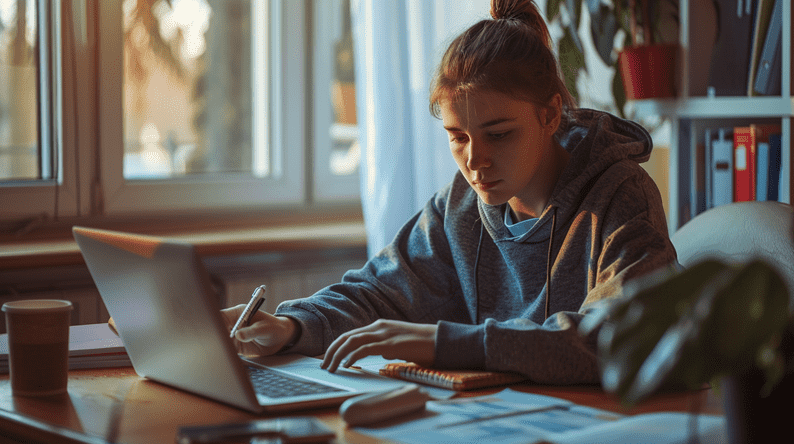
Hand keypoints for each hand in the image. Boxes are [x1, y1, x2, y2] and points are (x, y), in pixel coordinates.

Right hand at [221, 304, 298, 356]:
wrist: (280, 339)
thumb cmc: (274, 327)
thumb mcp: (265, 328)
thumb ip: (252, 331)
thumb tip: (238, 335)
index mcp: (238, 314)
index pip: (221, 316)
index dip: (214, 321)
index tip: (214, 329)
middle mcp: (233, 324)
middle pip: (217, 329)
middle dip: (214, 336)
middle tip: (216, 343)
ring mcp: (233, 336)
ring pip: (221, 341)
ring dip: (219, 346)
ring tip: (221, 351)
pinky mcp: (236, 347)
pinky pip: (227, 350)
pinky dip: (225, 354)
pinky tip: (225, 357)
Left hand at [320, 319, 436, 372]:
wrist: (440, 341)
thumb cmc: (422, 345)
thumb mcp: (399, 344)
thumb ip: (386, 346)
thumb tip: (377, 355)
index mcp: (380, 326)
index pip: (351, 334)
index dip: (337, 346)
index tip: (328, 358)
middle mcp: (379, 327)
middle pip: (346, 336)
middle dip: (332, 351)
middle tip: (323, 365)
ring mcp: (384, 334)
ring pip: (352, 341)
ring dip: (337, 355)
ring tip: (330, 367)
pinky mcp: (391, 344)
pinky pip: (365, 349)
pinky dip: (352, 356)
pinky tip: (346, 365)